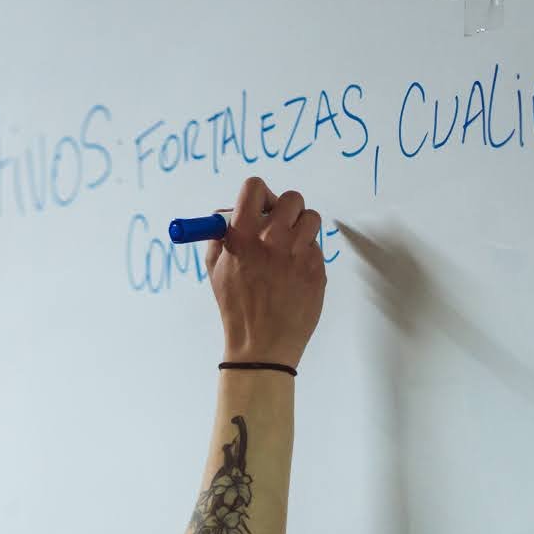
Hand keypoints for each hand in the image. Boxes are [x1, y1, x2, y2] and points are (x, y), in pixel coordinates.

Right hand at [205, 176, 326, 369]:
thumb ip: (221, 234)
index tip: (260, 206)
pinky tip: (293, 274)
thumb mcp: (216, 268)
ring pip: (311, 218)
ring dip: (301, 228)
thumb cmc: (237, 307)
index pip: (255, 187)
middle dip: (285, 209)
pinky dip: (306, 254)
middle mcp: (272, 239)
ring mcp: (298, 253)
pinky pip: (316, 246)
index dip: (259, 194)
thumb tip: (228, 211)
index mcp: (243, 235)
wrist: (262, 345)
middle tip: (279, 225)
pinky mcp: (316, 268)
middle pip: (291, 198)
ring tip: (288, 249)